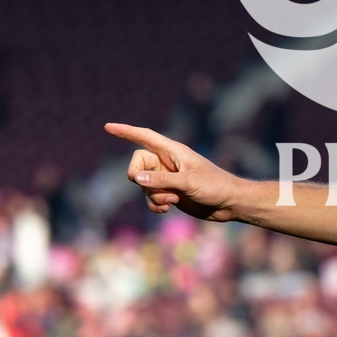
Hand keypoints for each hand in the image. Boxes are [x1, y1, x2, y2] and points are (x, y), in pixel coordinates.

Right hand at [104, 122, 241, 220]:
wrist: (229, 203)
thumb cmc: (214, 186)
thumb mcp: (188, 182)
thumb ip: (161, 180)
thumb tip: (135, 177)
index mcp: (173, 151)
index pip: (145, 137)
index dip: (126, 131)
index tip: (108, 127)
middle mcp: (167, 163)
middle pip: (137, 165)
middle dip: (140, 179)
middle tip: (154, 187)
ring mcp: (167, 178)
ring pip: (142, 185)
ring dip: (153, 195)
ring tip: (173, 200)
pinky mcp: (169, 193)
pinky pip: (150, 198)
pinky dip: (155, 204)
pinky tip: (168, 209)